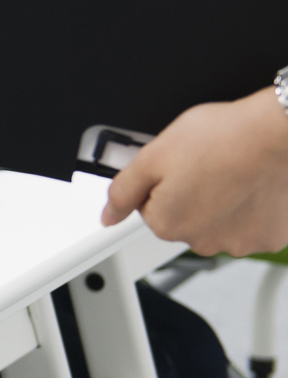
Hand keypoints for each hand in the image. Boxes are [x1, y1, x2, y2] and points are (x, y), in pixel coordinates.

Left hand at [103, 87, 287, 256]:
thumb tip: (106, 216)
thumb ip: (123, 190)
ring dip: (223, 204)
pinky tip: (253, 186)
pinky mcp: (270, 237)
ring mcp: (239, 242)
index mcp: (166, 224)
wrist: (276, 134)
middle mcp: (201, 241)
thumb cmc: (220, 139)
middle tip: (206, 166)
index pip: (151, 207)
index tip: (179, 166)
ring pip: (219, 224)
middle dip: (191, 195)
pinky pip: (253, 225)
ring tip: (232, 173)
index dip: (162, 181)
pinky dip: (252, 209)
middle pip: (185, 219)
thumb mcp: (152, 156)